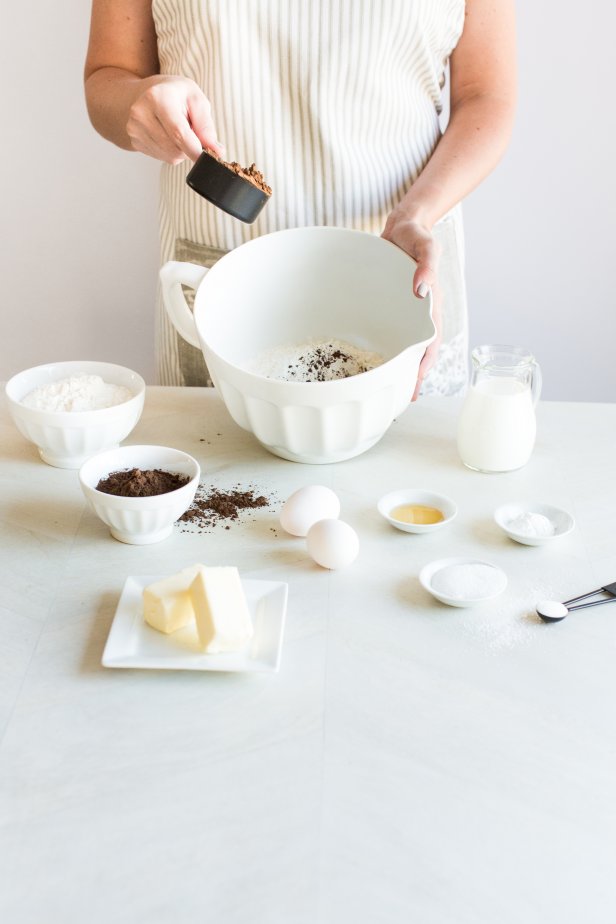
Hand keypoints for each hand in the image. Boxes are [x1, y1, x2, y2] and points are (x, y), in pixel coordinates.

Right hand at [126, 75, 223, 164]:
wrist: (146, 93)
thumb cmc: (175, 94)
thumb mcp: (196, 99)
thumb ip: (206, 126)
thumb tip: (216, 151)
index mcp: (158, 97)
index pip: (179, 133)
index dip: (195, 150)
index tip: (208, 158)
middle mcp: (141, 113)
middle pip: (175, 149)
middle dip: (189, 147)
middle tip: (191, 131)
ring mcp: (134, 128)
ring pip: (169, 156)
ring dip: (180, 150)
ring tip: (176, 130)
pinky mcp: (134, 141)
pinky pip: (161, 157)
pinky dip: (170, 151)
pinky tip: (166, 135)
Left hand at [382, 213, 441, 400]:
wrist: (403, 227)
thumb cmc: (416, 235)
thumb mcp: (425, 245)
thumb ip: (426, 264)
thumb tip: (421, 289)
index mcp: (430, 305)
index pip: (430, 341)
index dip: (423, 363)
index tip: (415, 381)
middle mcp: (418, 314)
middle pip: (418, 352)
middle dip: (411, 376)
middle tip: (401, 400)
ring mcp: (404, 313)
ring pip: (404, 346)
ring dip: (399, 368)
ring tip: (389, 391)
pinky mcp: (390, 309)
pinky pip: (390, 332)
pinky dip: (387, 349)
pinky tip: (376, 362)